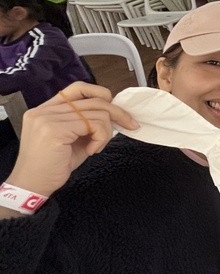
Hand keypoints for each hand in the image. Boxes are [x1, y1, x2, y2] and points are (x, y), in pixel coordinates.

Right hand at [6, 82, 138, 197]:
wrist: (33, 185)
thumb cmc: (53, 165)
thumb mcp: (73, 138)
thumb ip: (87, 123)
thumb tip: (114, 114)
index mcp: (46, 109)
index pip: (78, 88)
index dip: (100, 93)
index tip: (115, 106)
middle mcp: (45, 110)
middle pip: (93, 100)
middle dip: (118, 113)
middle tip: (131, 124)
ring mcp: (48, 118)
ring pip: (98, 113)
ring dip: (106, 132)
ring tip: (96, 147)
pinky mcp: (55, 129)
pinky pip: (94, 125)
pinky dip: (101, 138)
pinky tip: (91, 150)